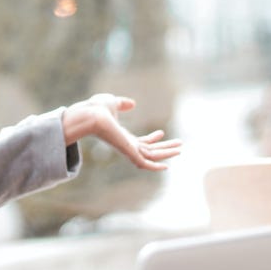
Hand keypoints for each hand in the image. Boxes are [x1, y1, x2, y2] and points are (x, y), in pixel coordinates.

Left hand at [62, 93, 181, 170]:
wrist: (90, 114)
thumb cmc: (97, 108)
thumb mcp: (113, 103)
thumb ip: (122, 104)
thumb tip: (132, 104)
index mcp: (122, 137)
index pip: (140, 142)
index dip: (152, 139)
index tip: (162, 132)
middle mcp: (126, 145)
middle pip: (150, 150)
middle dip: (165, 148)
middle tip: (180, 145)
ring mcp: (127, 149)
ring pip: (151, 156)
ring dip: (166, 153)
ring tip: (180, 149)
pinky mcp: (128, 152)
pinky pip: (144, 163)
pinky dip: (155, 166)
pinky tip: (166, 166)